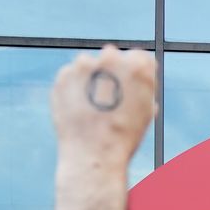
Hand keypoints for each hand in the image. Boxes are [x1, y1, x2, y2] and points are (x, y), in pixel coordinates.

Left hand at [49, 46, 155, 162]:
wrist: (94, 154)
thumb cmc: (125, 135)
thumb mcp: (147, 108)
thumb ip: (142, 85)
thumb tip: (132, 77)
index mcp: (138, 65)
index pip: (139, 57)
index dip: (135, 74)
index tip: (129, 87)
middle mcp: (111, 59)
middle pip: (112, 56)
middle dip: (110, 71)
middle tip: (109, 96)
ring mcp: (84, 66)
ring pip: (88, 65)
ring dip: (90, 78)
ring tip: (92, 105)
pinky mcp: (63, 76)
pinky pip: (70, 77)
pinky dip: (73, 88)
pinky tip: (79, 108)